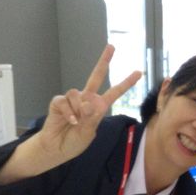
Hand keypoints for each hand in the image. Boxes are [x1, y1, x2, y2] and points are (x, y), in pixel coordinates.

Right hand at [37, 44, 141, 163]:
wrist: (57, 148)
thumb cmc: (74, 142)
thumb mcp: (89, 133)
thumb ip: (91, 118)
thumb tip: (88, 103)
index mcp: (99, 107)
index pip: (115, 92)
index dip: (126, 83)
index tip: (138, 73)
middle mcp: (86, 99)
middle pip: (96, 76)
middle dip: (104, 61)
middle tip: (112, 46)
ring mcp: (72, 100)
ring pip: (77, 93)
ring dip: (77, 109)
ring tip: (76, 122)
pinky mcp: (59, 102)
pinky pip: (64, 101)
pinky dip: (68, 112)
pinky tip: (70, 121)